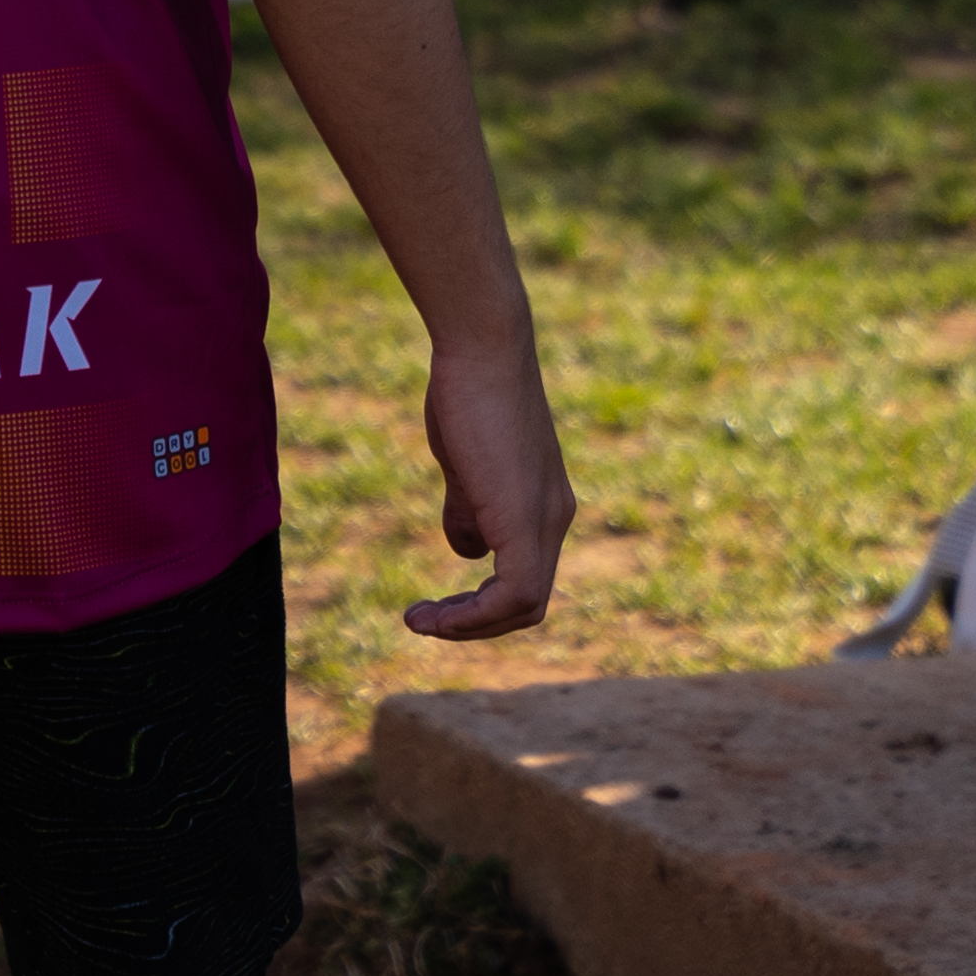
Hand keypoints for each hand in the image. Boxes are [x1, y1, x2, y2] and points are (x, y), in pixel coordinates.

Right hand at [401, 337, 574, 640]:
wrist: (482, 349)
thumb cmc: (468, 392)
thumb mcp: (466, 463)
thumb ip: (468, 508)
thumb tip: (468, 551)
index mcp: (544, 504)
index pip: (525, 578)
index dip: (482, 604)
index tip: (435, 606)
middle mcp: (556, 517)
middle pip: (529, 603)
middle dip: (475, 623)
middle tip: (423, 621)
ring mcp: (546, 520)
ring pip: (525, 605)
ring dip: (470, 625)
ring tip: (420, 622)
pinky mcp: (527, 520)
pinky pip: (514, 595)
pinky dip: (474, 615)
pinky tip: (432, 614)